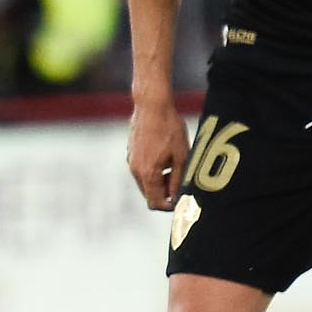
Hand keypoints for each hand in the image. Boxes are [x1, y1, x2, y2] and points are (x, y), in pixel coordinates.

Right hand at [127, 95, 189, 211]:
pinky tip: (163, 154)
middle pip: (149, 194)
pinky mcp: (130, 153)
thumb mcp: (181, 156)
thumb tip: (176, 198)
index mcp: (148, 173)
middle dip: (165, 192)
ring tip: (173, 164)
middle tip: (179, 178)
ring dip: (159, 180)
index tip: (181, 198)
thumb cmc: (170, 129)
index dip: (169, 205)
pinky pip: (141, 170)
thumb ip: (178, 180)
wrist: (151, 106)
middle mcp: (135, 170)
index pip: (154, 202)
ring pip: (145, 182)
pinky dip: (153, 170)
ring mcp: (131, 161)